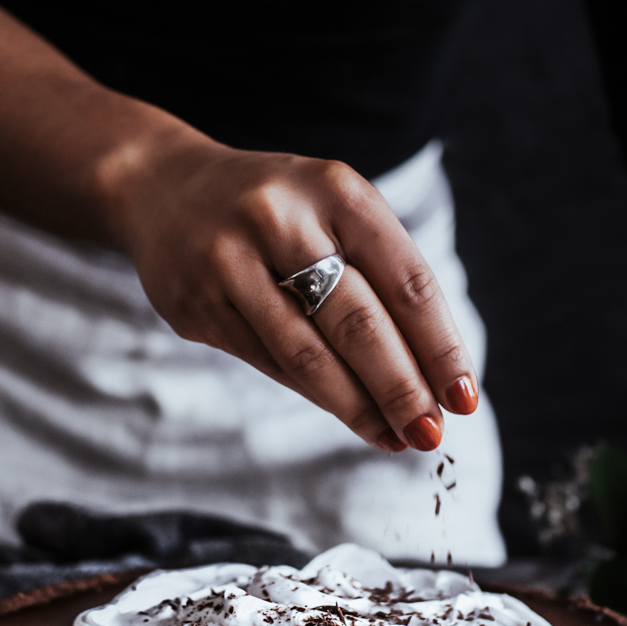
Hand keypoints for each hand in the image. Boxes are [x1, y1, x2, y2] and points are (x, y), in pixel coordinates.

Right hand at [115, 133, 479, 451]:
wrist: (163, 187)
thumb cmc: (278, 210)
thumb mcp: (333, 210)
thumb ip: (380, 276)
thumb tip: (432, 375)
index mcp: (335, 189)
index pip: (406, 281)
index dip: (440, 346)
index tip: (463, 396)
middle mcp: (281, 218)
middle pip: (359, 322)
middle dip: (402, 388)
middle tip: (431, 435)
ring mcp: (230, 261)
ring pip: (308, 354)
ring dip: (359, 406)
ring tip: (395, 438)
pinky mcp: (196, 302)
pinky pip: (268, 361)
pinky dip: (316, 394)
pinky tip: (348, 414)